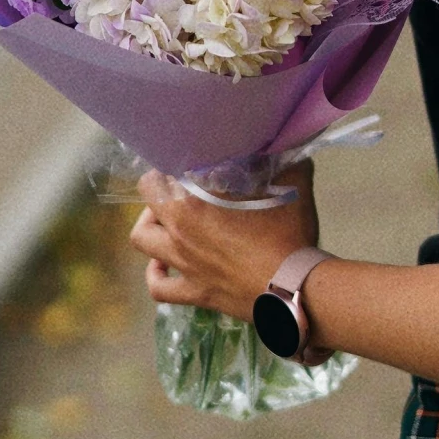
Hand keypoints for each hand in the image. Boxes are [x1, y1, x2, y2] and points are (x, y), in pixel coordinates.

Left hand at [129, 163, 317, 318]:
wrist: (295, 289)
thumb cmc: (288, 236)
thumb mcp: (292, 188)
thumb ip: (286, 163)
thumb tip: (288, 145)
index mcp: (193, 206)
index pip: (155, 181)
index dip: (164, 170)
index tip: (182, 168)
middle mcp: (179, 234)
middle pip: (147, 205)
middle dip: (157, 195)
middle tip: (177, 192)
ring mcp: (184, 266)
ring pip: (143, 242)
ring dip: (150, 229)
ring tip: (166, 225)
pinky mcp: (195, 293)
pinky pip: (159, 288)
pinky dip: (155, 275)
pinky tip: (163, 266)